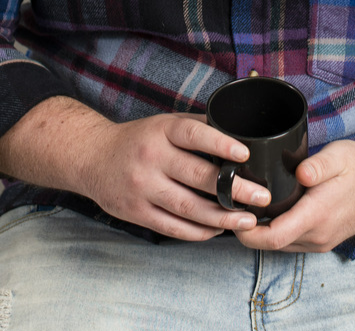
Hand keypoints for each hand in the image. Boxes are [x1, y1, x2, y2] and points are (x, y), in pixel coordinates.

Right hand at [0, 98, 272, 241]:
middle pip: (198, 177)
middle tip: (262, 197)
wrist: (92, 157)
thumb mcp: (164, 123)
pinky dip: (199, 232)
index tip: (245, 153)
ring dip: (222, 217)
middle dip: (234, 189)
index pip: (193, 134)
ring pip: (189, 208)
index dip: (220, 143)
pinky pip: (173, 228)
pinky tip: (218, 231)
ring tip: (247, 220)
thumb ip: (197, 127)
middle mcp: (152, 158)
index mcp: (161, 130)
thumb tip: (240, 133)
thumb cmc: (140, 138)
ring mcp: (143, 188)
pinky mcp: (137, 213)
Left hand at [234, 139, 354, 252]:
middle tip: (231, 205)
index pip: (274, 236)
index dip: (247, 231)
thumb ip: (319, 165)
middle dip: (248, 230)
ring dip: (261, 233)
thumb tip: (299, 172)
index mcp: (318, 214)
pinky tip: (268, 213)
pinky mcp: (322, 240)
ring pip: (280, 245)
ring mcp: (320, 241)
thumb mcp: (339, 156)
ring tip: (245, 207)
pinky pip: (291, 242)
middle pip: (272, 244)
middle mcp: (318, 235)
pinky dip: (276, 232)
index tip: (231, 214)